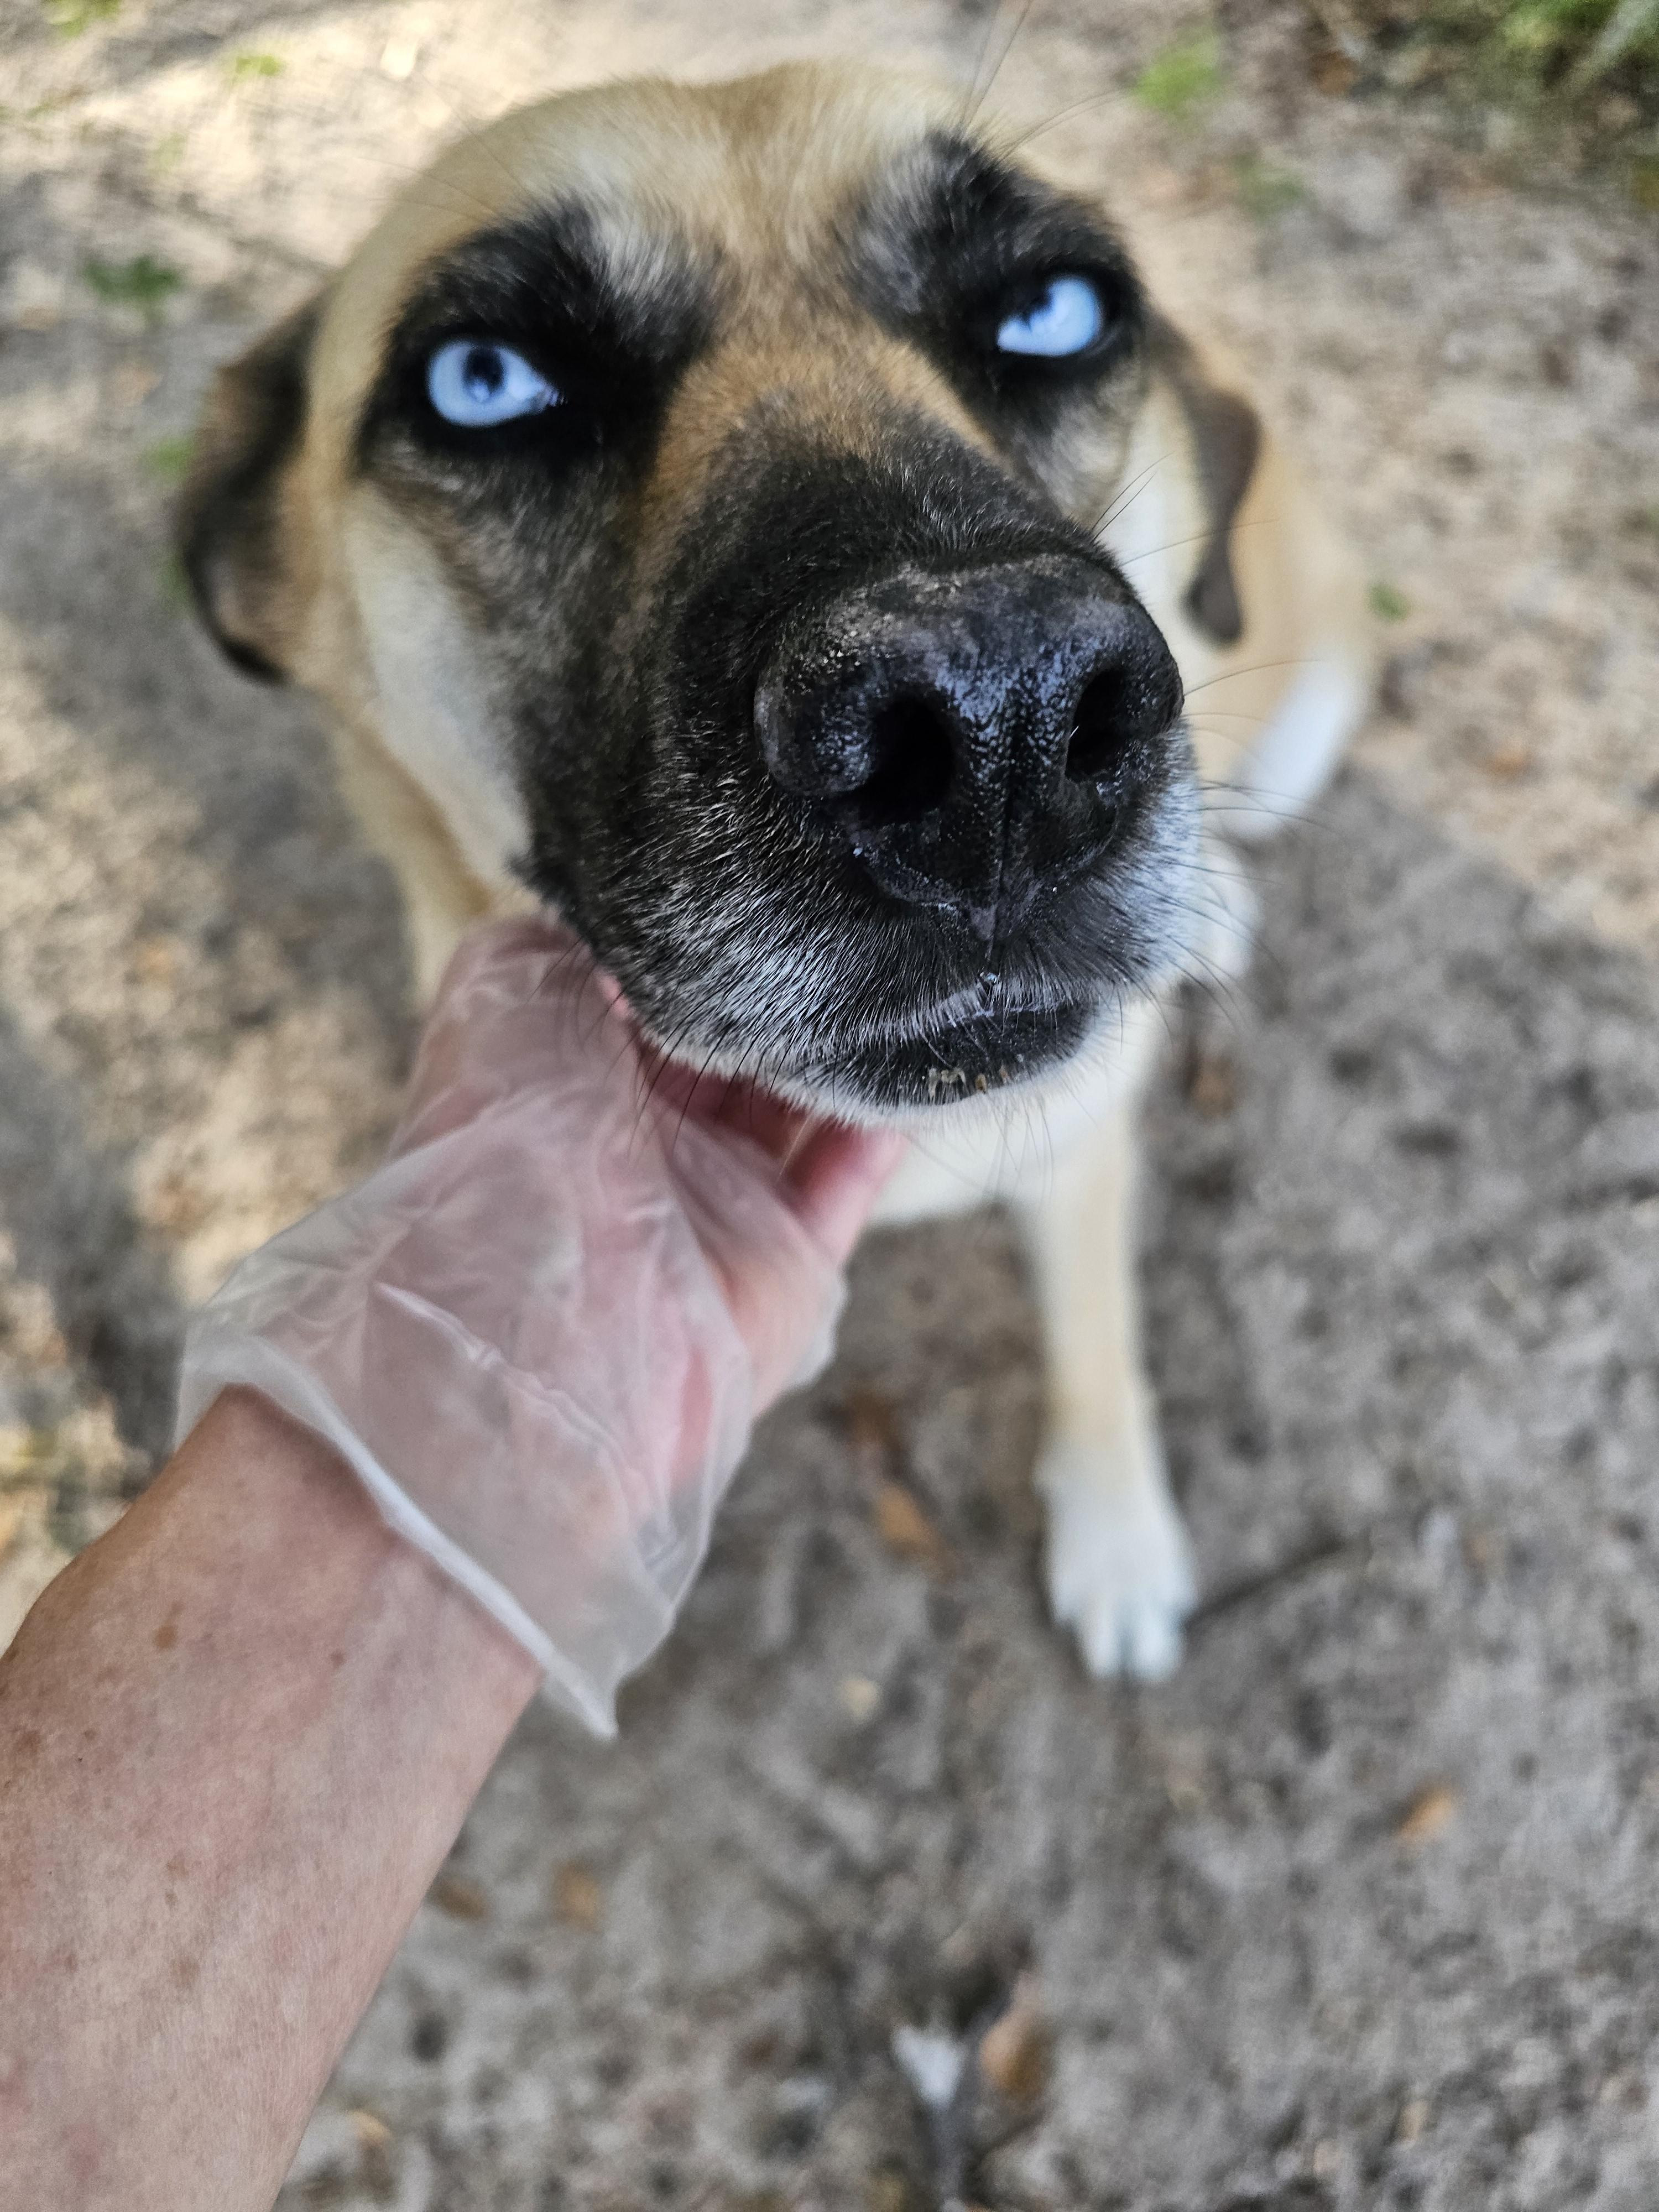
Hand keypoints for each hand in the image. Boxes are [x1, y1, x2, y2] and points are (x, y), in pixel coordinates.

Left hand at [177, 920, 901, 1732]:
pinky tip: (921, 1047)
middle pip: (739, 1047)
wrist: (534, 1330)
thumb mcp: (505, 994)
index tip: (763, 880)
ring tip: (899, 960)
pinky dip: (887, 1119)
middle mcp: (645, 1146)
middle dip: (785, 984)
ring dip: (846, 1042)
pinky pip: (854, 1179)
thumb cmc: (501, 1147)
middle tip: (846, 907)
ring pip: (805, 1105)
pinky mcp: (787, 1268)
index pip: (652, 997)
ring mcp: (720, 1211)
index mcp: (567, 1082)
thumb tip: (630, 924)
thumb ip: (565, 941)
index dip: (703, 943)